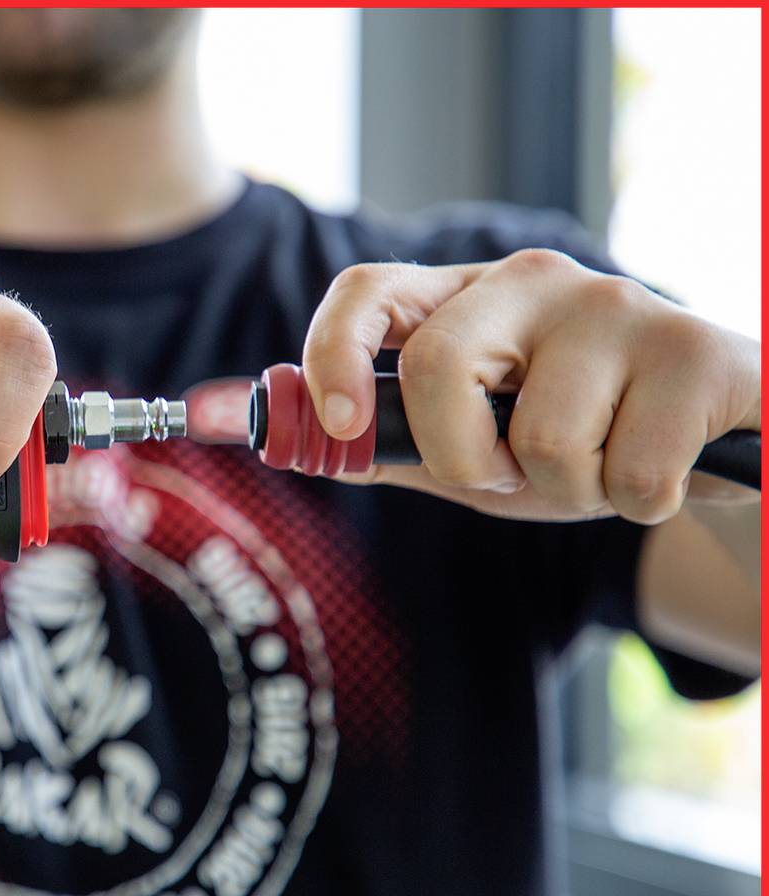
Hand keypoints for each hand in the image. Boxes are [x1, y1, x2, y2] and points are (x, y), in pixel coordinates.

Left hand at [301, 249, 760, 522]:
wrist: (731, 449)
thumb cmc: (587, 442)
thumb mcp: (476, 448)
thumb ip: (389, 446)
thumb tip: (284, 447)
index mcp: (469, 298)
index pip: (369, 291)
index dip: (333, 353)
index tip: (337, 424)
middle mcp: (536, 280)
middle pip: (438, 365)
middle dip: (463, 458)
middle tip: (511, 474)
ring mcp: (618, 303)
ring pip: (542, 441)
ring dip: (570, 494)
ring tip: (607, 465)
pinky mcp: (696, 350)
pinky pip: (629, 474)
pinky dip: (640, 503)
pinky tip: (668, 470)